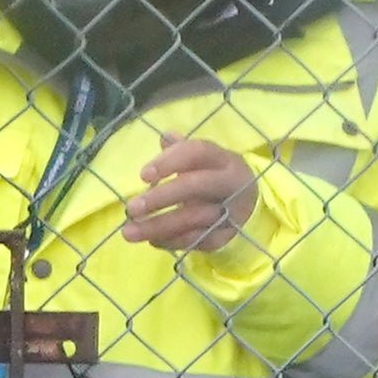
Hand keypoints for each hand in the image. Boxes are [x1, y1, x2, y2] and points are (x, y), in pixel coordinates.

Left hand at [118, 129, 258, 254]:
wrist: (248, 204)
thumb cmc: (216, 176)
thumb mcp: (205, 160)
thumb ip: (182, 150)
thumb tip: (165, 136)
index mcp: (224, 159)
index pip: (197, 152)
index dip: (169, 161)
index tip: (142, 175)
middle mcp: (231, 183)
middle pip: (195, 186)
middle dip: (160, 198)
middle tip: (131, 208)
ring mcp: (231, 211)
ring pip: (193, 219)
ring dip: (158, 226)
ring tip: (129, 232)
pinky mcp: (227, 235)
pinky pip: (197, 240)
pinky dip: (172, 241)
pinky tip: (152, 240)